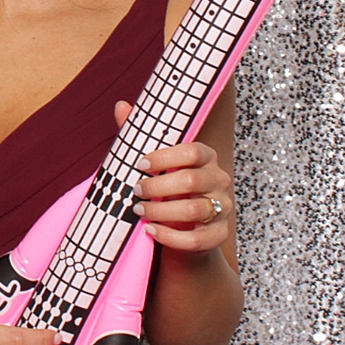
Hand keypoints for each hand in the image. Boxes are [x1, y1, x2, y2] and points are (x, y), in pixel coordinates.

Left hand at [120, 99, 235, 253]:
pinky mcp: (218, 236)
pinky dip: (170, 236)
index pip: (192, 151)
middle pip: (191, 180)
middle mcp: (220, 181)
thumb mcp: (156, 166)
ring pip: (193, 210)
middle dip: (157, 187)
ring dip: (160, 211)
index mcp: (207, 158)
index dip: (165, 157)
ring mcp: (223, 209)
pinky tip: (151, 231)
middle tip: (136, 190)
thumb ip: (140, 137)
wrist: (186, 231)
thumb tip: (121, 105)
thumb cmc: (169, 192)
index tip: (140, 165)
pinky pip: (196, 239)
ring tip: (139, 211)